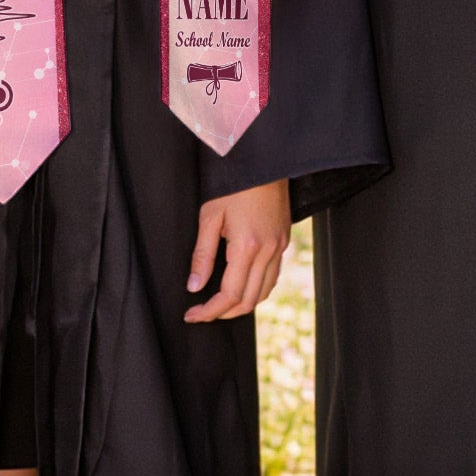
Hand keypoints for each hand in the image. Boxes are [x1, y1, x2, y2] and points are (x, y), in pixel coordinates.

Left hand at [183, 178, 290, 322]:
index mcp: (247, 246)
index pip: (229, 295)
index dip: (209, 312)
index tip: (192, 315)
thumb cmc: (234, 185)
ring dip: (242, 304)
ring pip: (264, 291)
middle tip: (202, 312)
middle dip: (224, 313)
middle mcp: (268, 250)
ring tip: (220, 304)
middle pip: (248, 300)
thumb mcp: (210, 216)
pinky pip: (273, 275)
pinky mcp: (284, 239)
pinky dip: (257, 288)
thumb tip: (194, 286)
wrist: (264, 160)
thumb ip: (202, 255)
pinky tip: (241, 284)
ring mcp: (280, 245)